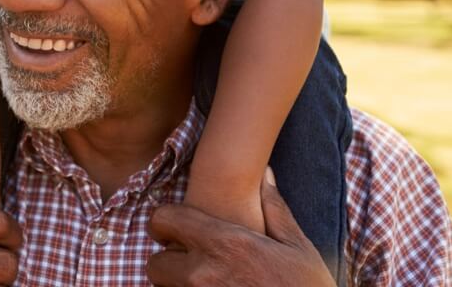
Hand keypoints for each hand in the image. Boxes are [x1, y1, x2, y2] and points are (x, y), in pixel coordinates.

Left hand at [146, 169, 335, 286]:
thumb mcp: (297, 247)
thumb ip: (274, 209)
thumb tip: (265, 174)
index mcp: (225, 244)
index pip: (164, 220)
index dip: (166, 223)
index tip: (177, 231)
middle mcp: (203, 275)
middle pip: (154, 264)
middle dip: (168, 264)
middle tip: (191, 265)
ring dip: (176, 286)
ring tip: (205, 283)